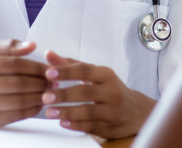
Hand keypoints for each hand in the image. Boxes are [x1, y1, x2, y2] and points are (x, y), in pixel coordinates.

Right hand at [0, 40, 50, 127]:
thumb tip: (32, 45)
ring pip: (21, 101)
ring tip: (50, 91)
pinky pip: (19, 114)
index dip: (36, 67)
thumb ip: (10, 45)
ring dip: (40, 96)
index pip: (15, 64)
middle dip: (42, 83)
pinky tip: (40, 102)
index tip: (50, 68)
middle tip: (54, 81)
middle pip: (19, 84)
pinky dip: (34, 109)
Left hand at [40, 50, 155, 138]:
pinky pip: (91, 126)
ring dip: (67, 112)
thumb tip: (48, 54)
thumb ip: (70, 65)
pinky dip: (76, 125)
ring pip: (88, 111)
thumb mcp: (94, 75)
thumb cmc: (108, 89)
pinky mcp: (110, 127)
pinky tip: (63, 123)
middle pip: (86, 92)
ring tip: (49, 112)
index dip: (66, 71)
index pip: (85, 70)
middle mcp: (111, 91)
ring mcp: (112, 111)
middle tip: (45, 97)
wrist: (136, 112)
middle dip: (64, 94)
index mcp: (106, 75)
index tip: (48, 73)